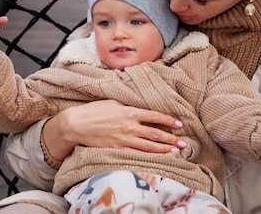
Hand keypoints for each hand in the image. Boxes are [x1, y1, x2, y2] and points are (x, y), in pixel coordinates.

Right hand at [42, 100, 185, 160]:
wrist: (77, 124)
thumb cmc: (94, 111)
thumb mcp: (114, 102)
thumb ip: (129, 106)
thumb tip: (142, 107)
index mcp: (129, 112)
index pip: (155, 116)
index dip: (169, 120)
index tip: (179, 124)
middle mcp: (129, 126)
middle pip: (155, 134)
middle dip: (171, 139)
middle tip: (183, 143)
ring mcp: (123, 140)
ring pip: (149, 147)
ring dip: (164, 150)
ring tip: (176, 152)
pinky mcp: (117, 149)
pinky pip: (136, 154)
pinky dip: (148, 156)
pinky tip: (157, 158)